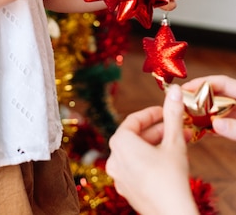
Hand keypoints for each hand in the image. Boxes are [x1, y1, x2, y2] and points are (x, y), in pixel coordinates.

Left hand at [106, 85, 198, 214]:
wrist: (172, 214)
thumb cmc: (170, 178)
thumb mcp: (174, 141)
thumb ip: (172, 114)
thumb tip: (173, 90)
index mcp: (119, 143)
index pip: (133, 120)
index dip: (152, 113)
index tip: (166, 110)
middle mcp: (113, 158)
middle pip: (135, 136)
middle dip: (158, 130)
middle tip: (177, 127)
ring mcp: (118, 176)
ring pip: (137, 153)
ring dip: (157, 145)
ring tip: (178, 142)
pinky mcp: (126, 190)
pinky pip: (136, 168)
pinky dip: (150, 160)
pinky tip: (169, 160)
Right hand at [183, 75, 235, 140]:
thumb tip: (215, 124)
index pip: (222, 82)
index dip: (204, 82)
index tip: (186, 88)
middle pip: (217, 95)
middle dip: (199, 98)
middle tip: (182, 102)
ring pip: (218, 110)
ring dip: (203, 114)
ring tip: (186, 116)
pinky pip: (222, 123)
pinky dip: (211, 127)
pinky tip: (199, 131)